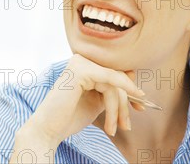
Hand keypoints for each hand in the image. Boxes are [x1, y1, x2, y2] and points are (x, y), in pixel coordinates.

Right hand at [20, 54, 145, 145]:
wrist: (48, 129)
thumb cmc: (70, 116)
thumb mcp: (97, 100)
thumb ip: (112, 88)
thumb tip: (132, 73)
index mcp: (84, 64)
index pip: (115, 72)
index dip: (130, 89)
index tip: (140, 107)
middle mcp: (81, 58)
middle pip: (117, 77)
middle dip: (126, 102)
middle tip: (127, 125)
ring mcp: (80, 61)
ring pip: (115, 82)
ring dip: (118, 109)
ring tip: (112, 129)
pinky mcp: (80, 69)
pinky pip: (110, 81)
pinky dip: (121, 96)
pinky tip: (124, 111)